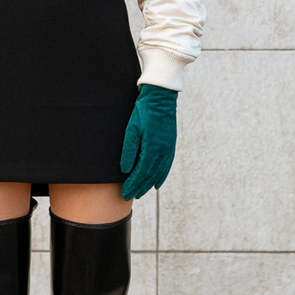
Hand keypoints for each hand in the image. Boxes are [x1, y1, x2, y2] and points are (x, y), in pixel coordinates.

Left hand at [118, 84, 177, 199]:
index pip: (141, 173)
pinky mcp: (170, 146)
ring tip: (140, 193)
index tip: (124, 192)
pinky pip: (166, 166)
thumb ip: (129, 151)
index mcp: (152, 149)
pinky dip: (161, 177)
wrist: (160, 98)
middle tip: (129, 196)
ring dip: (148, 185)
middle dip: (139, 187)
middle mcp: (163, 152)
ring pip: (158, 173)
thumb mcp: (131, 129)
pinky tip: (157, 184)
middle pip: (150, 176)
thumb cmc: (143, 112)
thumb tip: (125, 170)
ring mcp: (168, 149)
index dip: (132, 184)